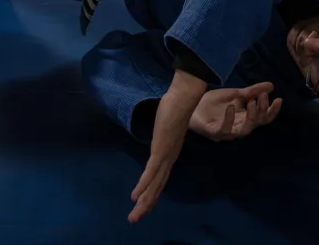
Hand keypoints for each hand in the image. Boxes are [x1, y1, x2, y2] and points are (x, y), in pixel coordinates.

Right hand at [129, 69, 207, 223]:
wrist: (184, 98)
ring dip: (143, 201)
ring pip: (153, 184)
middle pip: (156, 187)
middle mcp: (169, 159)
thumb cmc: (175, 108)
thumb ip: (164, 133)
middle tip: (134, 220)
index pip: (159, 180)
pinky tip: (136, 196)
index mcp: (170, 154)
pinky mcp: (161, 150)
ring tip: (134, 215)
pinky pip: (150, 171)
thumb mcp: (167, 126)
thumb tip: (160, 133)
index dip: (151, 194)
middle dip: (145, 205)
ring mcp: (165, 155)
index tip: (143, 207)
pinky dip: (143, 184)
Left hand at [189, 82, 282, 141]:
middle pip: (256, 124)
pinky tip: (231, 107)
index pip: (263, 118)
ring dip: (250, 117)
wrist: (193, 104)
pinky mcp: (213, 132)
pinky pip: (224, 129)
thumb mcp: (236, 94)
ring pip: (243, 131)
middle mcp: (238, 127)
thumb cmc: (215, 102)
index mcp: (245, 118)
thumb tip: (271, 85)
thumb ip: (252, 92)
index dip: (272, 111)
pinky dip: (229, 119)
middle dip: (262, 111)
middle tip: (263, 97)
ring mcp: (226, 131)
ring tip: (252, 102)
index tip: (278, 99)